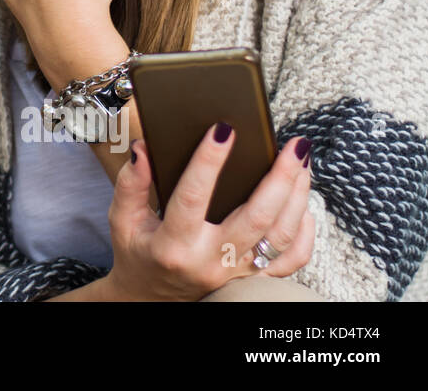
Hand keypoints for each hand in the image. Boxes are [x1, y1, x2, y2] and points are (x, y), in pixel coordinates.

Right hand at [101, 126, 315, 299]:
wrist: (149, 298)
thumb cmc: (137, 253)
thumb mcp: (123, 220)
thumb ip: (130, 184)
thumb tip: (143, 148)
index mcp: (174, 244)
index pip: (193, 197)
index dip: (208, 162)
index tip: (223, 130)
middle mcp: (210, 260)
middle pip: (256, 218)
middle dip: (280, 178)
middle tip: (294, 145)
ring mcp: (235, 272)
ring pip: (280, 236)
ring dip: (298, 197)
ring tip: (302, 162)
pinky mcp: (251, 279)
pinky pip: (291, 261)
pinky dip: (305, 233)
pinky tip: (304, 205)